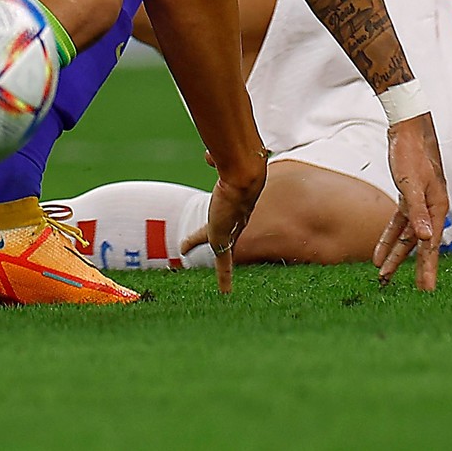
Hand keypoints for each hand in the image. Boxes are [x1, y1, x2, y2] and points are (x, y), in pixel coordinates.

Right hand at [204, 159, 265, 293]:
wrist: (243, 178)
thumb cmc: (233, 168)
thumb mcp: (221, 164)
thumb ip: (214, 159)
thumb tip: (208, 156)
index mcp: (233, 203)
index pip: (229, 214)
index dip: (225, 216)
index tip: (222, 216)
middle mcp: (235, 219)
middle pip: (230, 235)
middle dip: (226, 244)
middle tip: (225, 258)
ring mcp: (231, 231)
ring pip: (225, 253)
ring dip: (224, 269)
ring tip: (226, 289)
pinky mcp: (223, 241)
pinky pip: (224, 265)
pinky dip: (224, 280)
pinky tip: (226, 294)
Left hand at [372, 113, 448, 290]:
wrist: (408, 128)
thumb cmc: (411, 153)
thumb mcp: (411, 183)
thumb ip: (418, 212)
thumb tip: (427, 238)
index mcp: (437, 207)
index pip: (431, 245)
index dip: (428, 268)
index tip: (426, 290)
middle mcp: (431, 208)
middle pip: (423, 245)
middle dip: (417, 268)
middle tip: (417, 291)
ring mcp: (420, 203)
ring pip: (408, 237)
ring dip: (396, 256)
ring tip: (384, 276)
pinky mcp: (408, 197)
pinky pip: (399, 224)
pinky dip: (388, 238)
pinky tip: (378, 253)